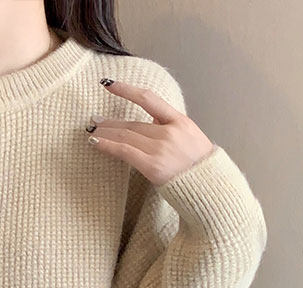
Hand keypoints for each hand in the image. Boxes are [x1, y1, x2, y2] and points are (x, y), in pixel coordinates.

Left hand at [88, 79, 214, 185]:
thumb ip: (170, 128)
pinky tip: (95, 143)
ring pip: (126, 135)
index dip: (126, 90)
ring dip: (105, 133)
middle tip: (94, 120)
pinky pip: (125, 151)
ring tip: (92, 132)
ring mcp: (161, 148)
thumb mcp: (190, 138)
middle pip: (132, 123)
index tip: (109, 84)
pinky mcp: (152, 165)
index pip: (149, 99)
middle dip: (110, 122)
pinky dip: (107, 145)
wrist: (210, 187)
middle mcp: (169, 132)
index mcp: (180, 121)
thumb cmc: (199, 168)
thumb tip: (149, 122)